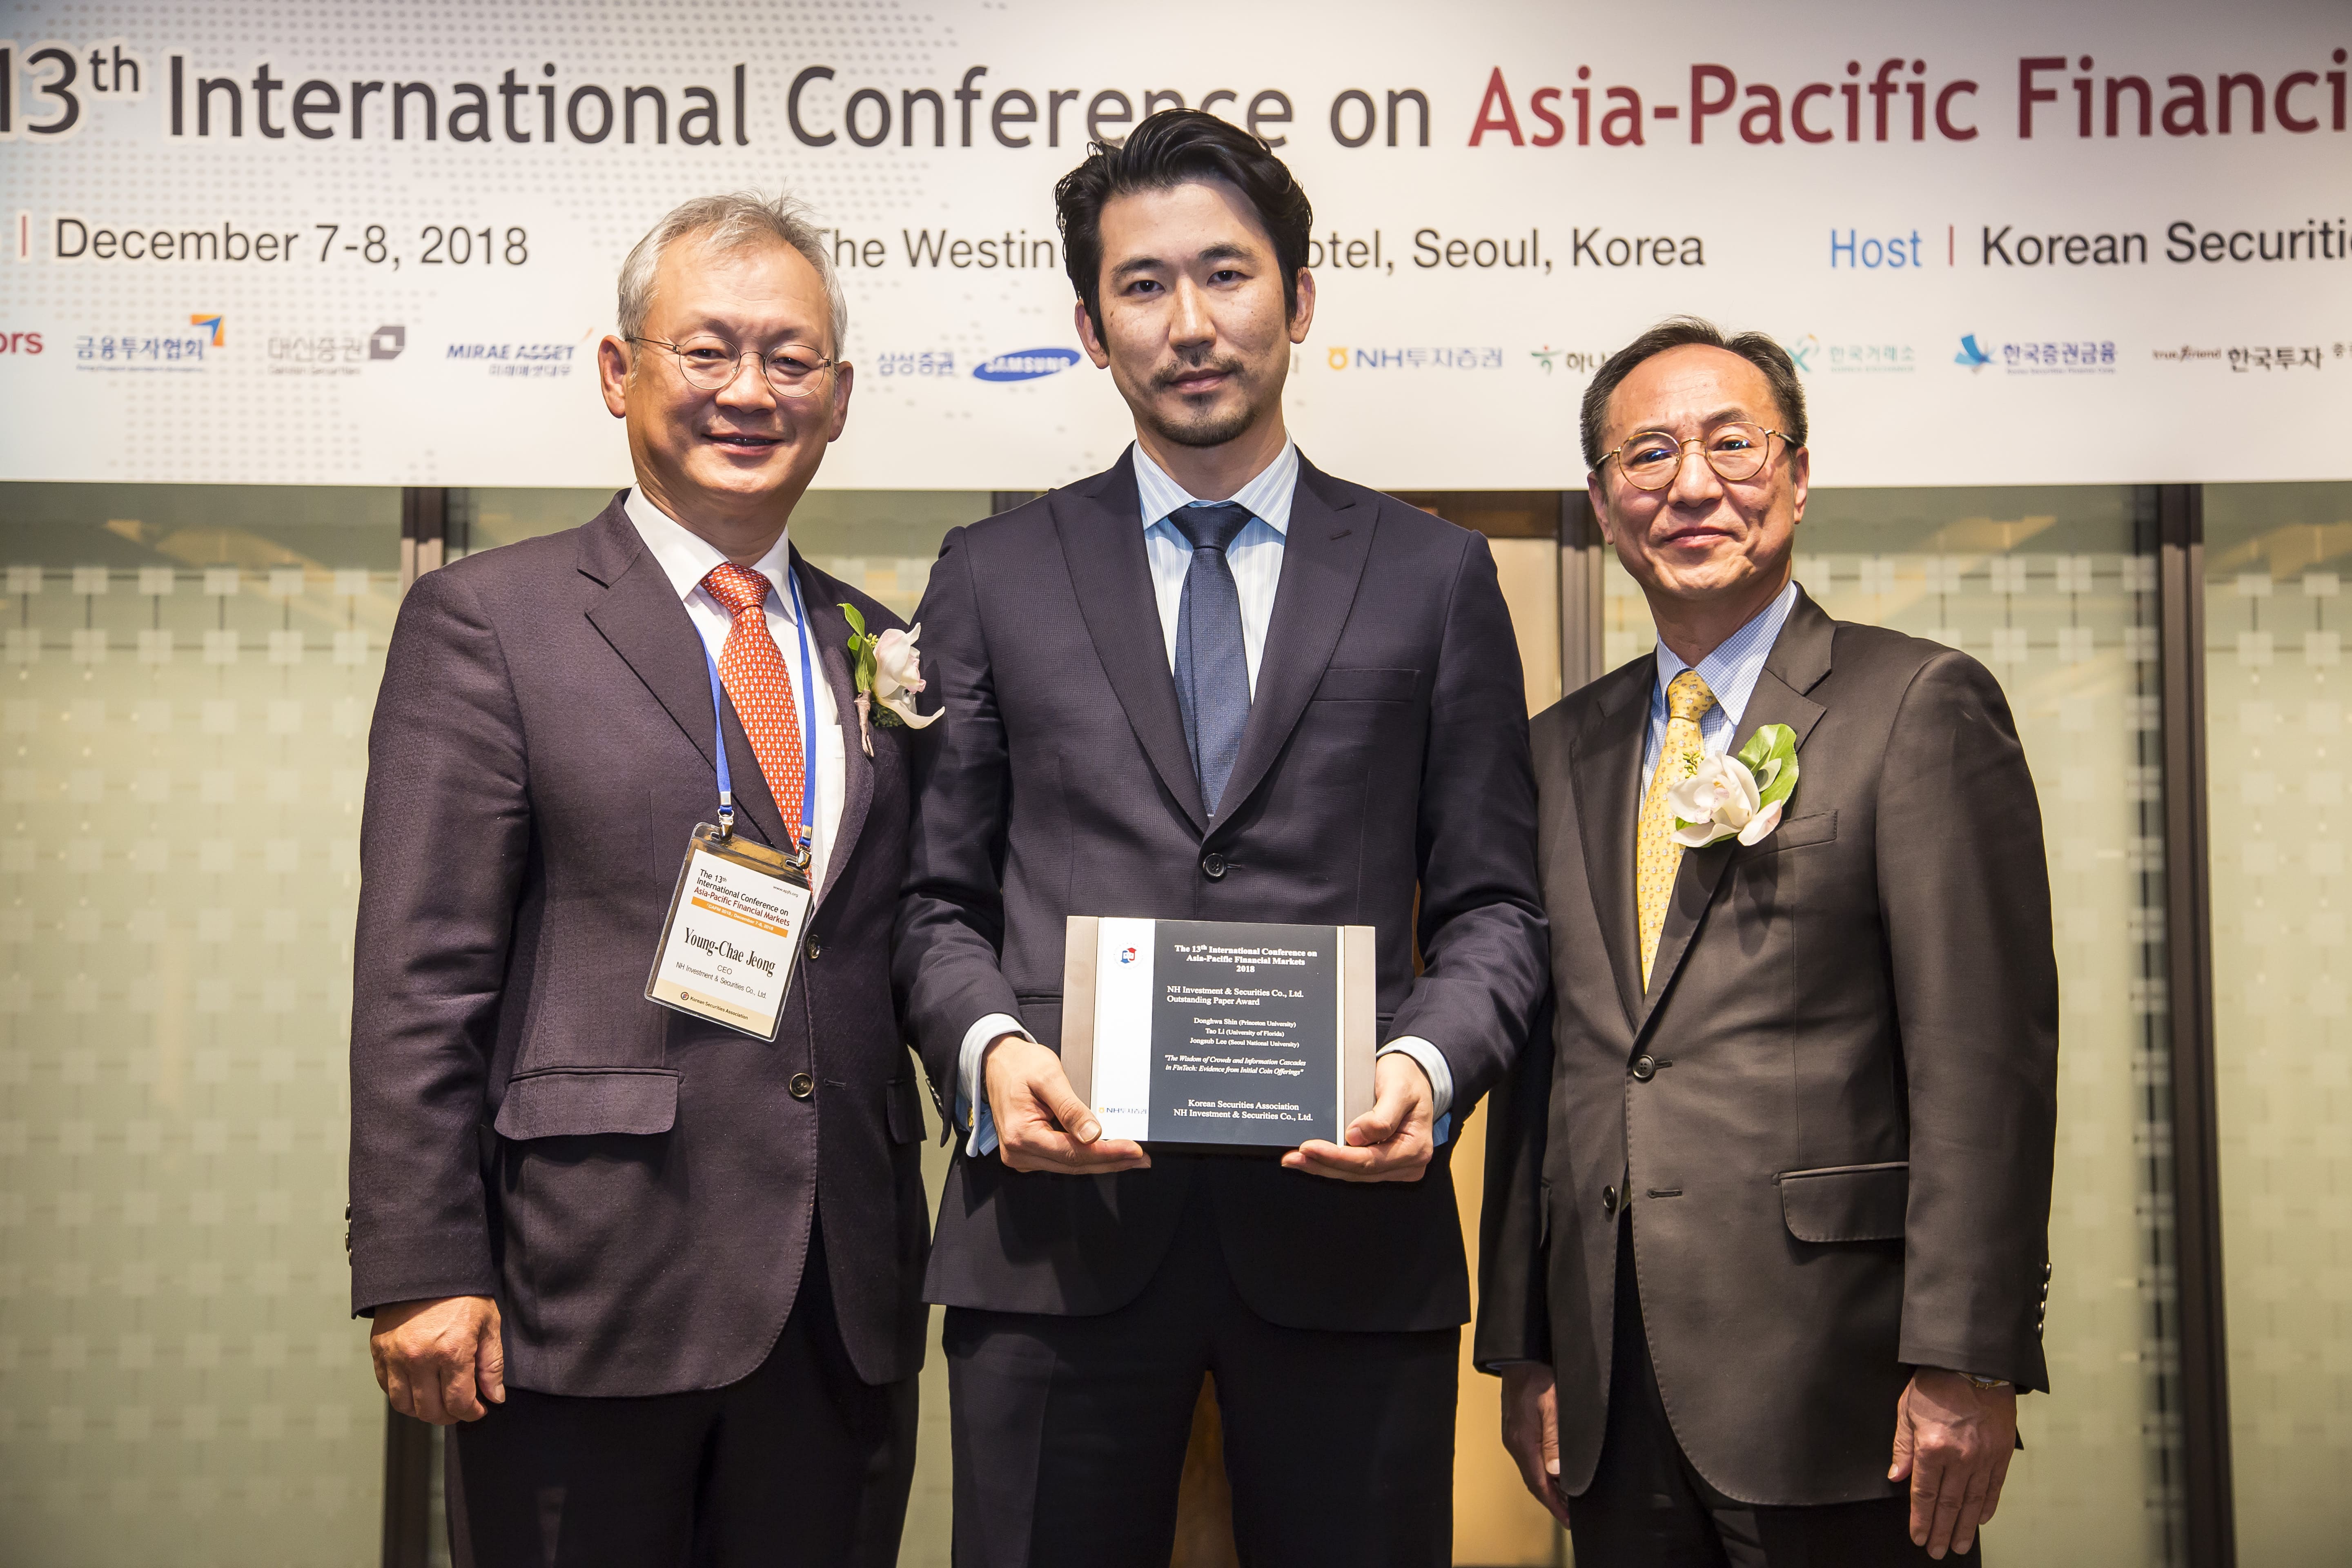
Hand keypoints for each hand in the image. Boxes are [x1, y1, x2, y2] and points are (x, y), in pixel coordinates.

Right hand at [370, 1295, 505, 1425]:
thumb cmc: (461, 1293)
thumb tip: (495, 1397)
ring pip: (404, 1405)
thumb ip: (492, 1364)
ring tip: (438, 1401)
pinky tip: (418, 1386)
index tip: (478, 1410)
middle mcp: (419, 1358)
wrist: (426, 1267)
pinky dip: (402, 1393)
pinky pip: (387, 1387)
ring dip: (422, 1410)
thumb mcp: (488, 1323)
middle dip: (449, 1416)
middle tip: (459, 1408)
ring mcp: (395, 1356)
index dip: (471, 1413)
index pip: (458, 1402)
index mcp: (451, 1351)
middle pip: (430, 1410)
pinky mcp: (379, 1350)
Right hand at [984, 1035, 1150, 1174]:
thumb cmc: (1019, 1065)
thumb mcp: (1048, 1078)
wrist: (998, 1062)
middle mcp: (1019, 1152)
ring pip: (1070, 1166)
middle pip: (1074, 1165)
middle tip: (1140, 1158)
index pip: (1073, 1152)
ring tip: (1129, 1156)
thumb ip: (1070, 1108)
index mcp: (1021, 1134)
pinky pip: (1062, 1160)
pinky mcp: (1028, 1153)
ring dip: (1101, 1162)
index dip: (1107, 1153)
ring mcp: (1022, 1156)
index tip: (1133, 1150)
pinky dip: (1085, 1157)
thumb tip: (1092, 1134)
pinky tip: (1105, 1152)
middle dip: (1110, 1161)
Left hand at [1281, 1052, 1434, 1180]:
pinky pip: (1354, 1167)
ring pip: (1353, 1173)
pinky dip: (1332, 1162)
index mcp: (1415, 1148)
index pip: (1370, 1160)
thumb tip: (1355, 1137)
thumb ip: (1382, 1116)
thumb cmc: (1408, 1079)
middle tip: (1292, 1158)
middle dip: (1323, 1164)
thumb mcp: (1399, 1088)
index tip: (1309, 1148)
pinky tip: (1311, 1158)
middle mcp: (1407, 1163)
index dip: (1337, 1156)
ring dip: (1322, 1167)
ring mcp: (1395, 1166)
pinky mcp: (1383, 1162)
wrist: (1414, 1075)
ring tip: (1294, 1160)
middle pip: (1359, 1171)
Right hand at [1499, 1363, 1571, 1525]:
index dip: (1554, 1504)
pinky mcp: (1516, 1428)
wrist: (1518, 1356)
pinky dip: (1541, 1471)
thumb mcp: (1552, 1406)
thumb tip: (1556, 1472)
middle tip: (1569, 1516)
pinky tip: (1552, 1471)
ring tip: (1565, 1498)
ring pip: (1531, 1470)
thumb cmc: (1537, 1377)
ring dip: (1546, 1487)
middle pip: (1533, 1481)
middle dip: (1552, 1501)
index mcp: (1523, 1441)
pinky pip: (1529, 1458)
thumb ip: (1554, 1439)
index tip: (1568, 1520)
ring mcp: (1513, 1436)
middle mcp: (1514, 1442)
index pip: (1538, 1483)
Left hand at [1889, 1368, 2016, 1557]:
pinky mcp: (2001, 1453)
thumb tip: (1897, 1477)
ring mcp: (1983, 1457)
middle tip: (1936, 1551)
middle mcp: (1960, 1457)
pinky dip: (1987, 1506)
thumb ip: (1902, 1446)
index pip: (1923, 1493)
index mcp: (1932, 1446)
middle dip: (1940, 1530)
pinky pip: (1994, 1487)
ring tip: (1957, 1545)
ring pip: (1973, 1501)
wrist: (1974, 1364)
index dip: (1919, 1518)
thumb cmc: (1936, 1384)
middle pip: (1948, 1504)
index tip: (1917, 1536)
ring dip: (1964, 1527)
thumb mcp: (1907, 1410)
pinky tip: (1980, 1520)